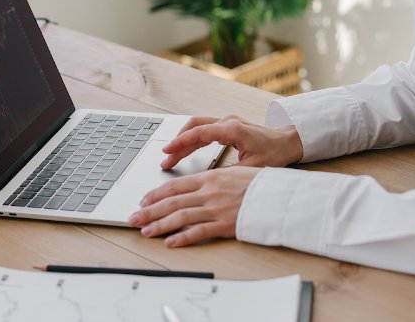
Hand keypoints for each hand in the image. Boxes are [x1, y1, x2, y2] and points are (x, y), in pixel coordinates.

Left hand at [128, 166, 259, 246]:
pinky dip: (182, 237)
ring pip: (180, 216)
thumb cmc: (262, 184)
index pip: (176, 186)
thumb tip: (197, 187)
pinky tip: (170, 242)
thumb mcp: (235, 173)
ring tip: (146, 231)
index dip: (156, 194)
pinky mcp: (225, 224)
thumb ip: (214, 180)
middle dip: (149, 210)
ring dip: (159, 224)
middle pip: (172, 201)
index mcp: (211, 177)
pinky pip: (199, 232)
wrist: (281, 195)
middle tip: (133, 217)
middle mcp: (210, 191)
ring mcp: (216, 208)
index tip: (144, 200)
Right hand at [160, 115, 302, 169]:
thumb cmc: (275, 153)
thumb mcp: (252, 168)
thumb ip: (228, 172)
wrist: (289, 142)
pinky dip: (193, 139)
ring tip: (171, 156)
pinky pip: (205, 130)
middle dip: (177, 142)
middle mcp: (228, 122)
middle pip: (194, 127)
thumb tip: (206, 181)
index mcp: (232, 129)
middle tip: (165, 158)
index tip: (167, 151)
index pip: (199, 133)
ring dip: (184, 140)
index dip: (181, 142)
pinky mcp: (229, 127)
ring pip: (198, 127)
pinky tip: (186, 151)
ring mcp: (228, 122)